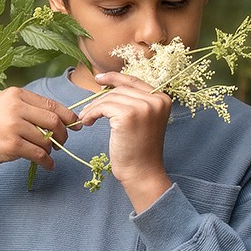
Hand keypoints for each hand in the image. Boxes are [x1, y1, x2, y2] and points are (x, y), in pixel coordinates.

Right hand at [0, 87, 79, 196]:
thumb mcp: (2, 108)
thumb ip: (27, 109)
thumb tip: (60, 119)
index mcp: (15, 94)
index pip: (51, 104)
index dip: (68, 116)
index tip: (75, 125)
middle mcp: (15, 107)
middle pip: (54, 120)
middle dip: (63, 134)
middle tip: (62, 143)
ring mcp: (14, 126)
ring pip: (47, 139)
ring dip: (52, 149)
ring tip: (47, 153)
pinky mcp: (12, 145)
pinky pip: (40, 154)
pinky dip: (47, 162)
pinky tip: (48, 165)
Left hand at [78, 72, 172, 211]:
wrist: (142, 172)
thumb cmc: (139, 150)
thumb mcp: (142, 120)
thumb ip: (134, 102)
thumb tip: (108, 85)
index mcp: (163, 99)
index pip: (134, 81)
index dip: (114, 78)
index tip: (99, 78)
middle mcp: (156, 100)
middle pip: (120, 89)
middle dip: (100, 99)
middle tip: (87, 111)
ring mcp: (143, 107)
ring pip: (109, 98)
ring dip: (94, 107)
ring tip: (87, 118)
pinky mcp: (128, 115)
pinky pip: (102, 107)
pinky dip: (92, 113)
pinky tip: (88, 122)